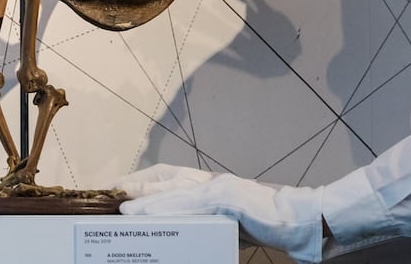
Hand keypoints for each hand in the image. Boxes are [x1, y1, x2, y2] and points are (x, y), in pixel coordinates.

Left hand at [117, 165, 324, 262]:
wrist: (298, 220)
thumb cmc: (265, 224)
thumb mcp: (228, 223)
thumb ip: (205, 222)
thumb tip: (180, 234)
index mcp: (211, 184)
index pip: (172, 177)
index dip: (145, 181)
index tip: (122, 188)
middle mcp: (212, 180)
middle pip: (166, 178)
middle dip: (138, 186)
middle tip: (112, 194)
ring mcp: (218, 186)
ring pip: (174, 190)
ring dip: (147, 199)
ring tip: (125, 209)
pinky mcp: (226, 198)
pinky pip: (190, 204)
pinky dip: (167, 208)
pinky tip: (151, 214)